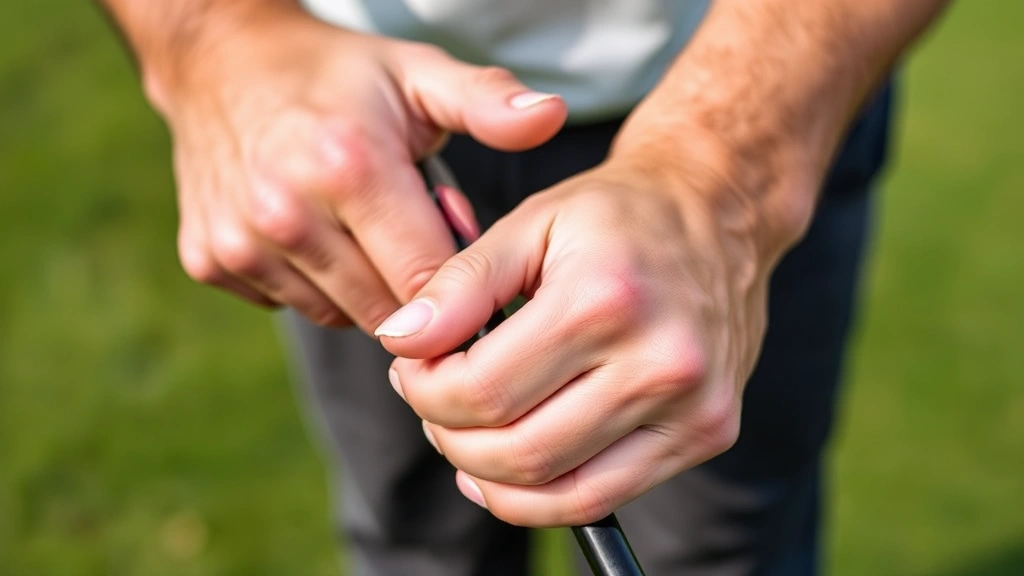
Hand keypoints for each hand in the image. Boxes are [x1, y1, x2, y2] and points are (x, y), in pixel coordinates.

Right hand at [154, 9, 565, 330]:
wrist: (221, 62)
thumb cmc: (338, 74)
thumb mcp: (417, 74)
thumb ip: (487, 102)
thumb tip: (552, 116)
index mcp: (349, 167)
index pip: (429, 282)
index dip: (456, 278)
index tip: (457, 249)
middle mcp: (287, 214)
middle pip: (387, 310)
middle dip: (412, 286)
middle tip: (408, 229)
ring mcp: (241, 243)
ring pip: (341, 315)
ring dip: (364, 288)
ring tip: (360, 225)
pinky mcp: (211, 261)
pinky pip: (293, 305)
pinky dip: (315, 284)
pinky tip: (314, 233)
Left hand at [377, 150, 793, 526]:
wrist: (716, 213)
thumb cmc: (616, 217)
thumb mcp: (528, 224)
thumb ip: (459, 284)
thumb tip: (400, 340)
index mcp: (606, 298)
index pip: (482, 389)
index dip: (424, 390)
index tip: (412, 368)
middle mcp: (661, 359)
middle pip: (517, 447)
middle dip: (449, 433)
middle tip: (432, 399)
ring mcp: (693, 406)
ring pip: (555, 488)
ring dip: (487, 472)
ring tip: (465, 430)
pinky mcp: (708, 432)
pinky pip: (601, 497)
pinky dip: (538, 500)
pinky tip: (506, 472)